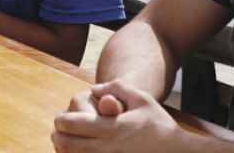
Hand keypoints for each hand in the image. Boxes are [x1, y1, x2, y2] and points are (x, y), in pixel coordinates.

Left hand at [52, 80, 191, 152]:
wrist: (177, 151)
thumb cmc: (158, 123)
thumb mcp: (141, 98)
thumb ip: (117, 88)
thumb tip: (95, 89)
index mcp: (113, 128)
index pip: (76, 125)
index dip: (62, 121)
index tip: (59, 119)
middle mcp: (109, 148)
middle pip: (70, 146)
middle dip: (59, 138)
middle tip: (56, 133)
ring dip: (66, 152)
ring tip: (63, 146)